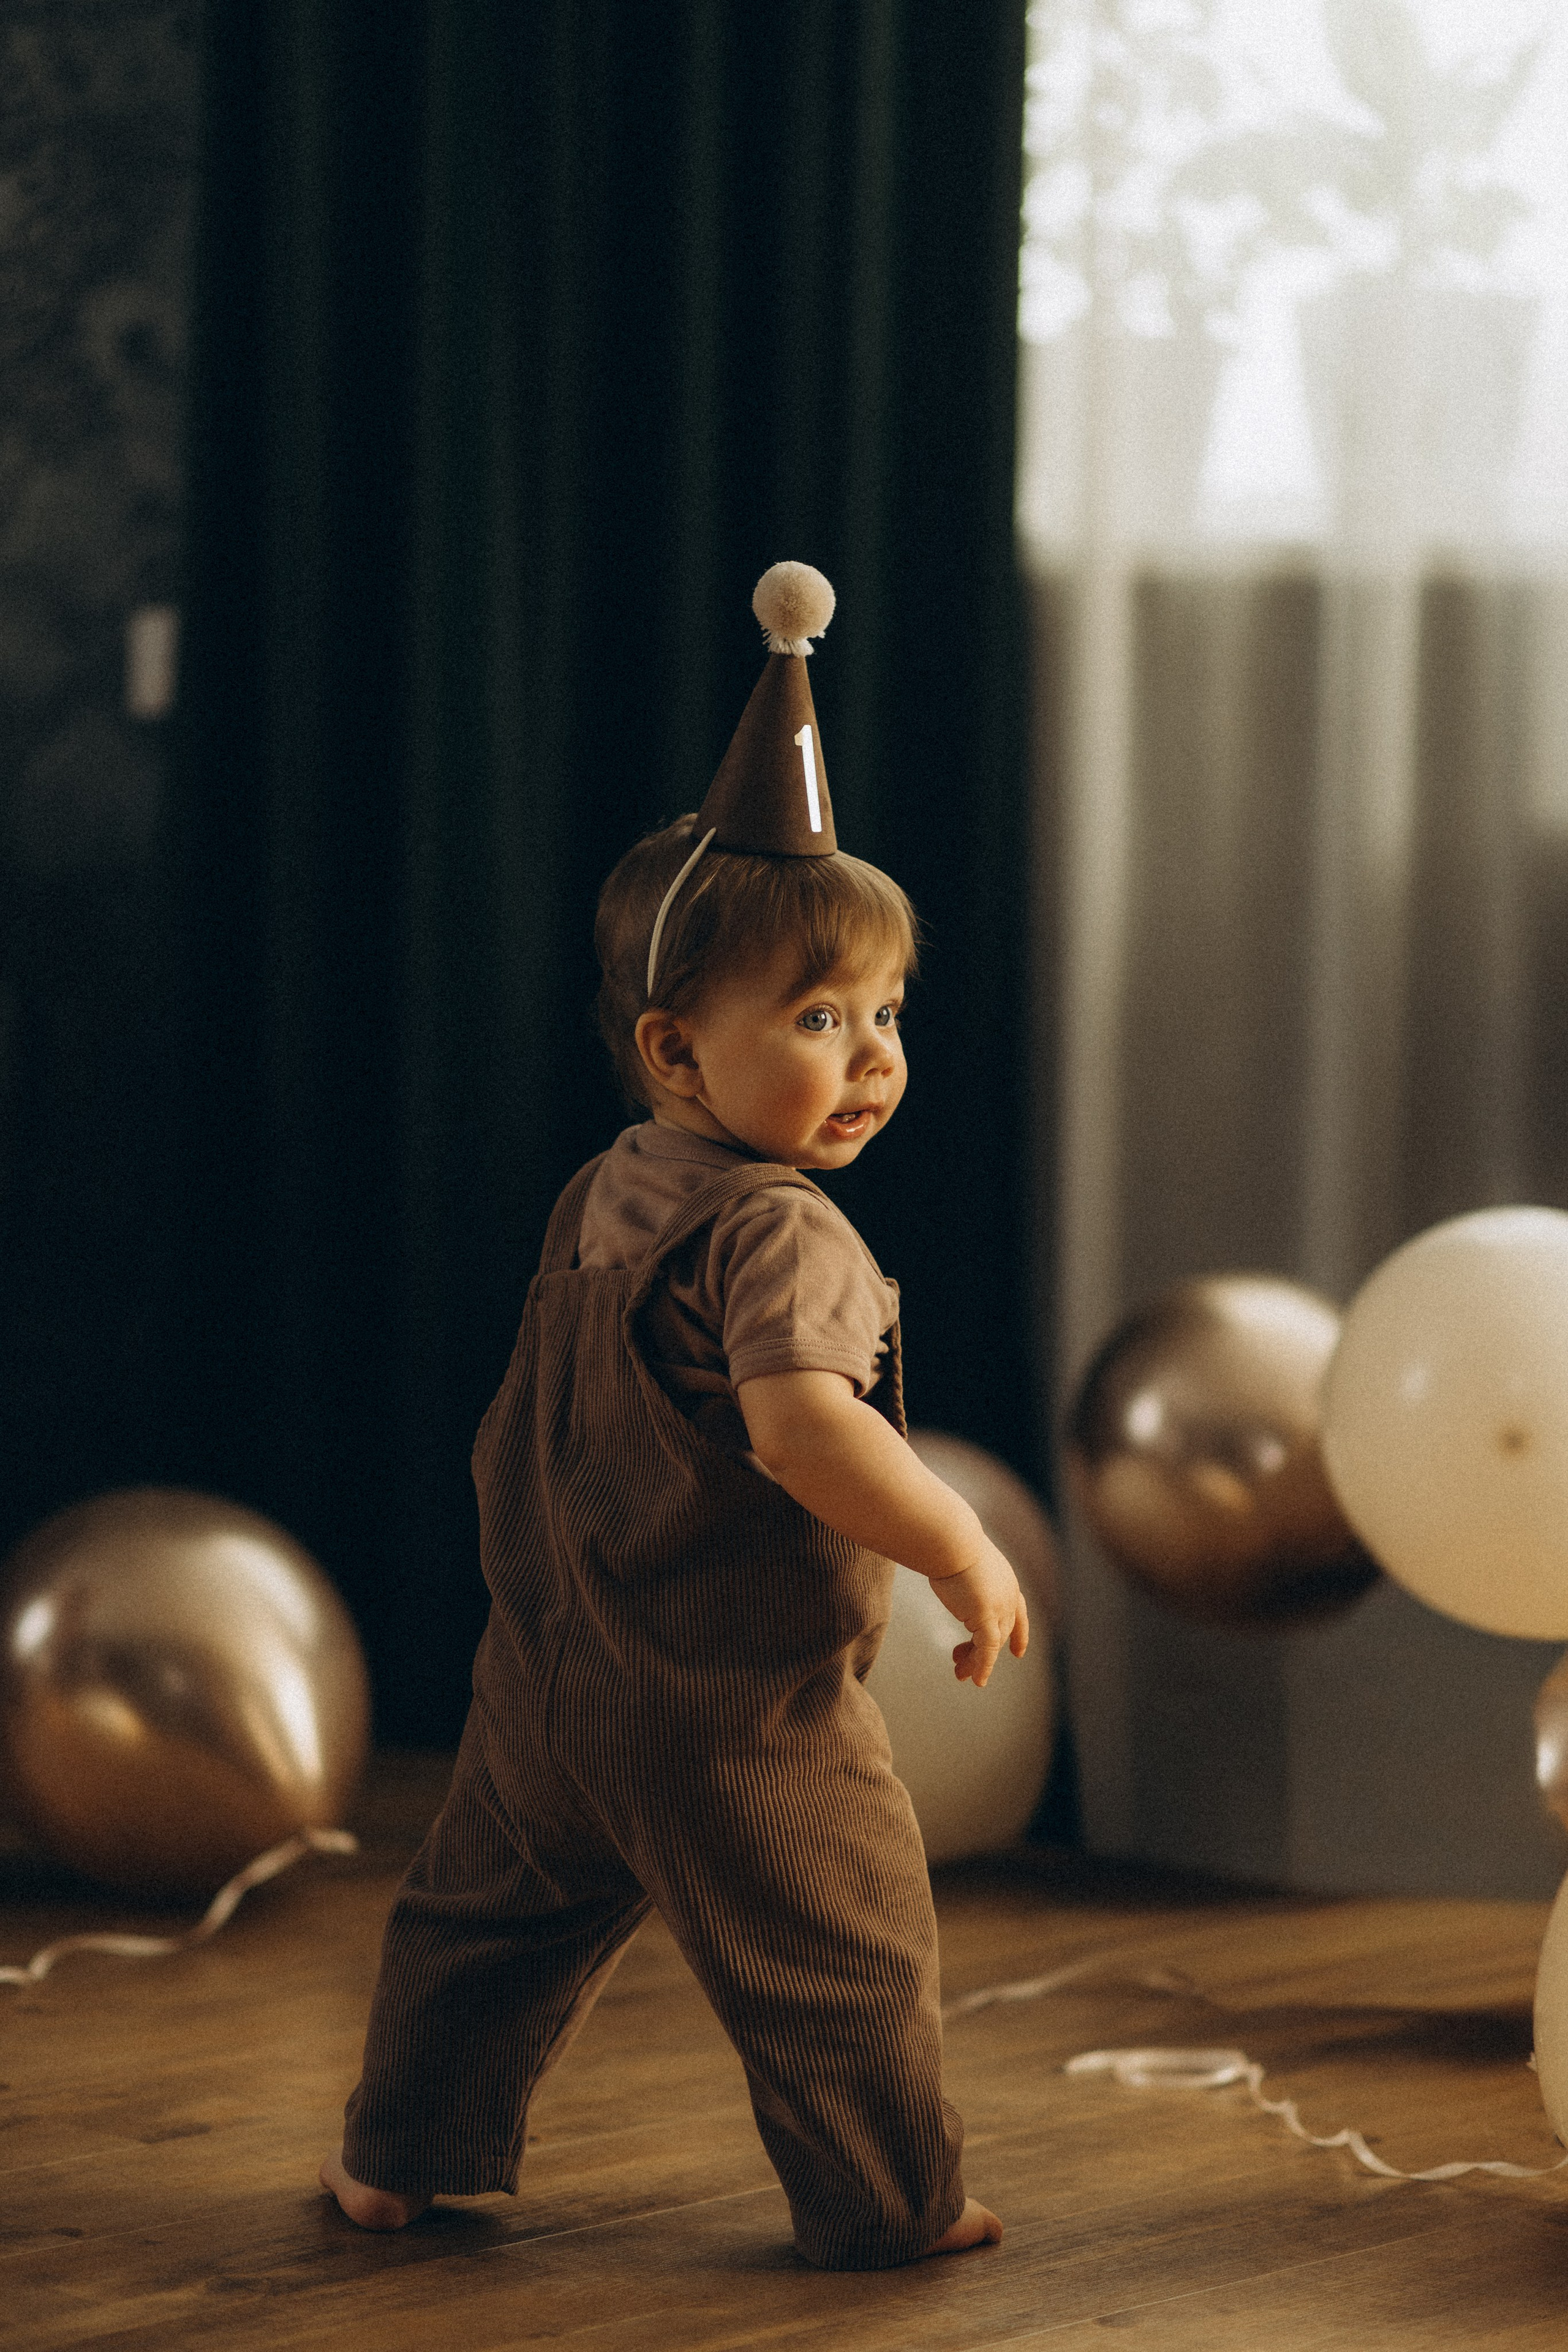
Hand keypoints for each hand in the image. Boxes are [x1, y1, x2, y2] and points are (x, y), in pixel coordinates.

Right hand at [927, 1538, 1028, 1687]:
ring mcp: (1000, 1607)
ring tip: (960, 1674)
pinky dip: (983, 1666)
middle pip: (1000, 1633)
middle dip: (982, 1653)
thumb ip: (959, 1572)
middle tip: (960, 1664)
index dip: (1019, 1634)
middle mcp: (1008, 1595)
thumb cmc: (948, 1542)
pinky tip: (977, 1680)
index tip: (1018, 1653)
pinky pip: (987, 1649)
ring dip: (975, 1662)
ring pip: (992, 1645)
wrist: (950, 1539)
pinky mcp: (987, 1616)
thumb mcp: (961, 1560)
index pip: (1019, 1612)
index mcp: (1006, 1581)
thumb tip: (941, 1564)